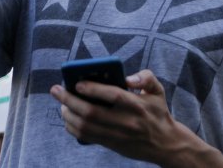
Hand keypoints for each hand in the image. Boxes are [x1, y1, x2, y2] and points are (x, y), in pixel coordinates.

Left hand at [50, 69, 187, 164]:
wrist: (166, 145)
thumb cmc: (158, 112)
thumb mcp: (158, 90)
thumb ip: (146, 77)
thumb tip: (127, 78)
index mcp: (137, 106)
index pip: (113, 96)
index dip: (93, 89)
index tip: (77, 83)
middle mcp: (126, 122)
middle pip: (92, 113)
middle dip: (70, 101)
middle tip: (56, 90)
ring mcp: (117, 136)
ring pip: (86, 127)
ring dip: (68, 115)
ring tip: (61, 104)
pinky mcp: (111, 145)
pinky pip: (87, 137)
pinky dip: (73, 128)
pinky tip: (68, 118)